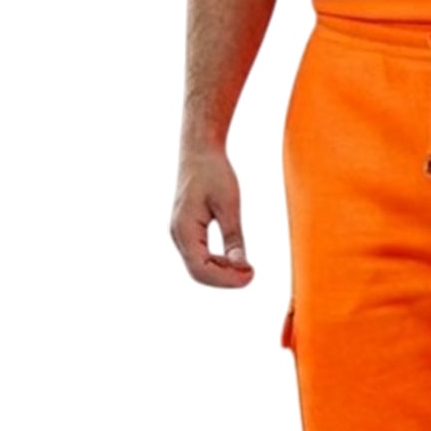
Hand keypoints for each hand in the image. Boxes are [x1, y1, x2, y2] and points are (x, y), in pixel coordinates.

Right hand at [170, 147, 254, 287]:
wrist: (199, 150)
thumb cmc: (213, 172)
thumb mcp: (229, 205)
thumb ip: (233, 237)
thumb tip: (241, 265)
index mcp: (185, 230)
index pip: (201, 269)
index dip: (226, 279)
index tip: (251, 276)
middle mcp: (178, 235)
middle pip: (198, 272)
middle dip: (225, 278)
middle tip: (252, 274)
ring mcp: (180, 233)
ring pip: (198, 266)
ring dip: (222, 271)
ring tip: (247, 266)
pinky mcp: (187, 230)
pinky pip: (199, 255)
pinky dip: (217, 261)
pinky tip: (235, 258)